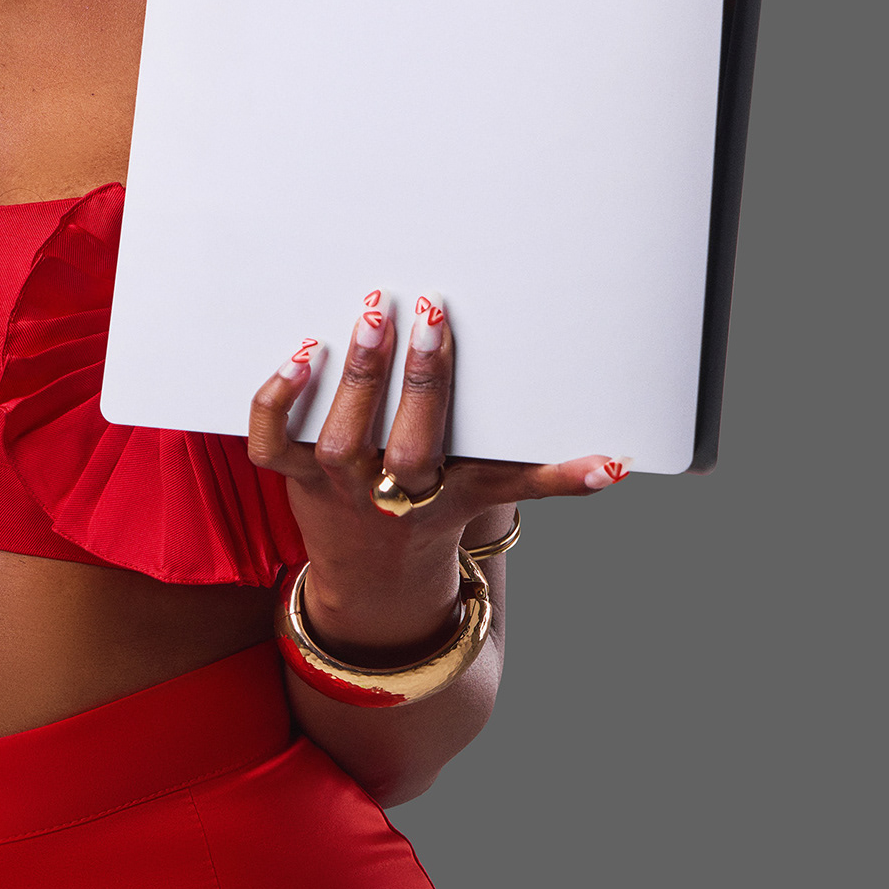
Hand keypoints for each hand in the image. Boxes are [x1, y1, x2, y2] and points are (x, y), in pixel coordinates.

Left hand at [248, 291, 626, 663]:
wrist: (375, 576)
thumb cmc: (437, 512)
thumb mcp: (490, 495)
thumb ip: (549, 477)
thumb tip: (617, 467)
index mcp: (444, 494)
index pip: (462, 454)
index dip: (446, 396)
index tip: (451, 331)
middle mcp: (390, 493)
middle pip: (403, 445)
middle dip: (413, 381)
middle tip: (416, 311)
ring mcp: (337, 487)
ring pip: (335, 443)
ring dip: (349, 384)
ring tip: (366, 322)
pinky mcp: (294, 477)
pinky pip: (272, 445)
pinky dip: (275, 403)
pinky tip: (297, 356)